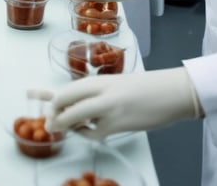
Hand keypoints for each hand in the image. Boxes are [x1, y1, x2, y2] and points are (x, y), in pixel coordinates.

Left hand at [32, 68, 201, 140]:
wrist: (172, 92)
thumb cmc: (144, 88)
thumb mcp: (116, 85)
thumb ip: (95, 94)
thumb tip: (71, 105)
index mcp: (100, 80)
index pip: (68, 90)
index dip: (51, 99)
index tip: (44, 105)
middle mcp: (102, 92)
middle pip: (66, 102)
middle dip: (54, 115)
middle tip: (48, 124)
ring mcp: (110, 109)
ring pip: (77, 120)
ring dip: (67, 126)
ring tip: (60, 128)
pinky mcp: (119, 125)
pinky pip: (95, 134)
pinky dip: (88, 135)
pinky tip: (89, 132)